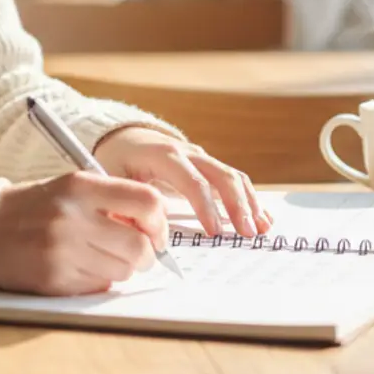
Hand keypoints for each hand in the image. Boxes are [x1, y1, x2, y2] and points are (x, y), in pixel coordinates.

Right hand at [0, 171, 168, 295]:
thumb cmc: (34, 208)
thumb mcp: (70, 188)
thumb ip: (111, 201)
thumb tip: (155, 227)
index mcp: (80, 186)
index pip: (146, 202)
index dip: (159, 222)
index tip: (155, 231)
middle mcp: (73, 216)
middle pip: (139, 246)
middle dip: (144, 255)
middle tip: (135, 253)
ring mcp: (63, 250)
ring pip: (123, 271)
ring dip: (119, 268)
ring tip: (98, 257)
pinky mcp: (54, 279)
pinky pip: (98, 286)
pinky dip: (97, 281)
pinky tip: (77, 268)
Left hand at [93, 126, 270, 239]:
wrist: (124, 137)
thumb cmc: (117, 160)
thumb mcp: (111, 178)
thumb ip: (125, 204)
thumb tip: (140, 236)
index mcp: (163, 155)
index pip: (192, 181)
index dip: (206, 207)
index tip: (214, 233)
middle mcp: (188, 152)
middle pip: (221, 175)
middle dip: (237, 206)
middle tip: (247, 233)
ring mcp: (201, 157)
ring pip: (233, 176)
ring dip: (250, 202)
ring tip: (262, 228)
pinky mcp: (208, 165)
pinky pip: (234, 179)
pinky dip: (250, 198)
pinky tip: (262, 217)